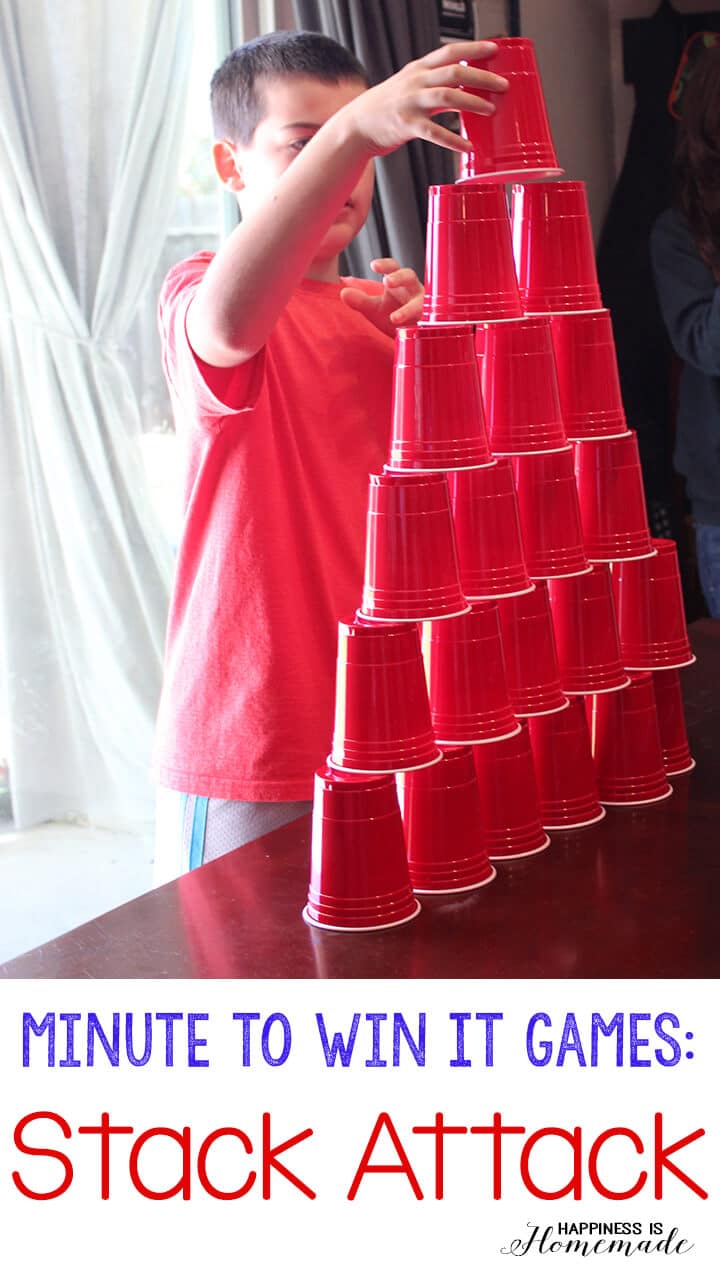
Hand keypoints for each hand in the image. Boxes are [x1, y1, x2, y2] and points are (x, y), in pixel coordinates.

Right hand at [338, 40, 507, 157]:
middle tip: (503, 85)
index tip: (495, 49)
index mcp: (418, 69)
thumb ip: (434, 85)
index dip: (474, 48)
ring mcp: (410, 103)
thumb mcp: (409, 87)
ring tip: (491, 109)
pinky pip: (434, 133)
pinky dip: (453, 141)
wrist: (356, 126)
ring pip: (448, 97)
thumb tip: (464, 89)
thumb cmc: (386, 108)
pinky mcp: (406, 126)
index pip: (450, 51)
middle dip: (482, 77)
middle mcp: (415, 82)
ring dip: (473, 103)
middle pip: (455, 72)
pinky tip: (467, 147)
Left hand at [341, 258, 423, 334]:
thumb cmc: (394, 315)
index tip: (373, 266)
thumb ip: (360, 301)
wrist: (410, 335)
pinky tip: (411, 331)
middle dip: (399, 278)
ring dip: (408, 309)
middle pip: (410, 276)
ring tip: (395, 319)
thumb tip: (343, 292)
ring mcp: (424, 306)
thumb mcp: (374, 309)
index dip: (385, 265)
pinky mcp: (431, 322)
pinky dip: (421, 326)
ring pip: (421, 301)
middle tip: (387, 282)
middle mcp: (413, 290)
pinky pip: (428, 322)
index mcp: (399, 283)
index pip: (393, 267)